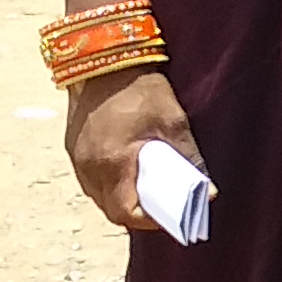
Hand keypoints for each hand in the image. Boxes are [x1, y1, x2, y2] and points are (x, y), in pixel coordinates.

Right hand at [62, 70, 199, 233]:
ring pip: (99, 195)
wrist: (104, 59)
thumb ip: (190, 158)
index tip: (171, 218)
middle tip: (164, 208)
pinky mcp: (73, 147)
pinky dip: (110, 183)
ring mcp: (77, 158)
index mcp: (114, 162)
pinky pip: (91, 178)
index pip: (126, 212)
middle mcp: (89, 166)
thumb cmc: (141, 90)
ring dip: (122, 199)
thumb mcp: (174, 122)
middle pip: (111, 208)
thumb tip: (208, 189)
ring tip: (148, 192)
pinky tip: (128, 173)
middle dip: (137, 213)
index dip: (150, 221)